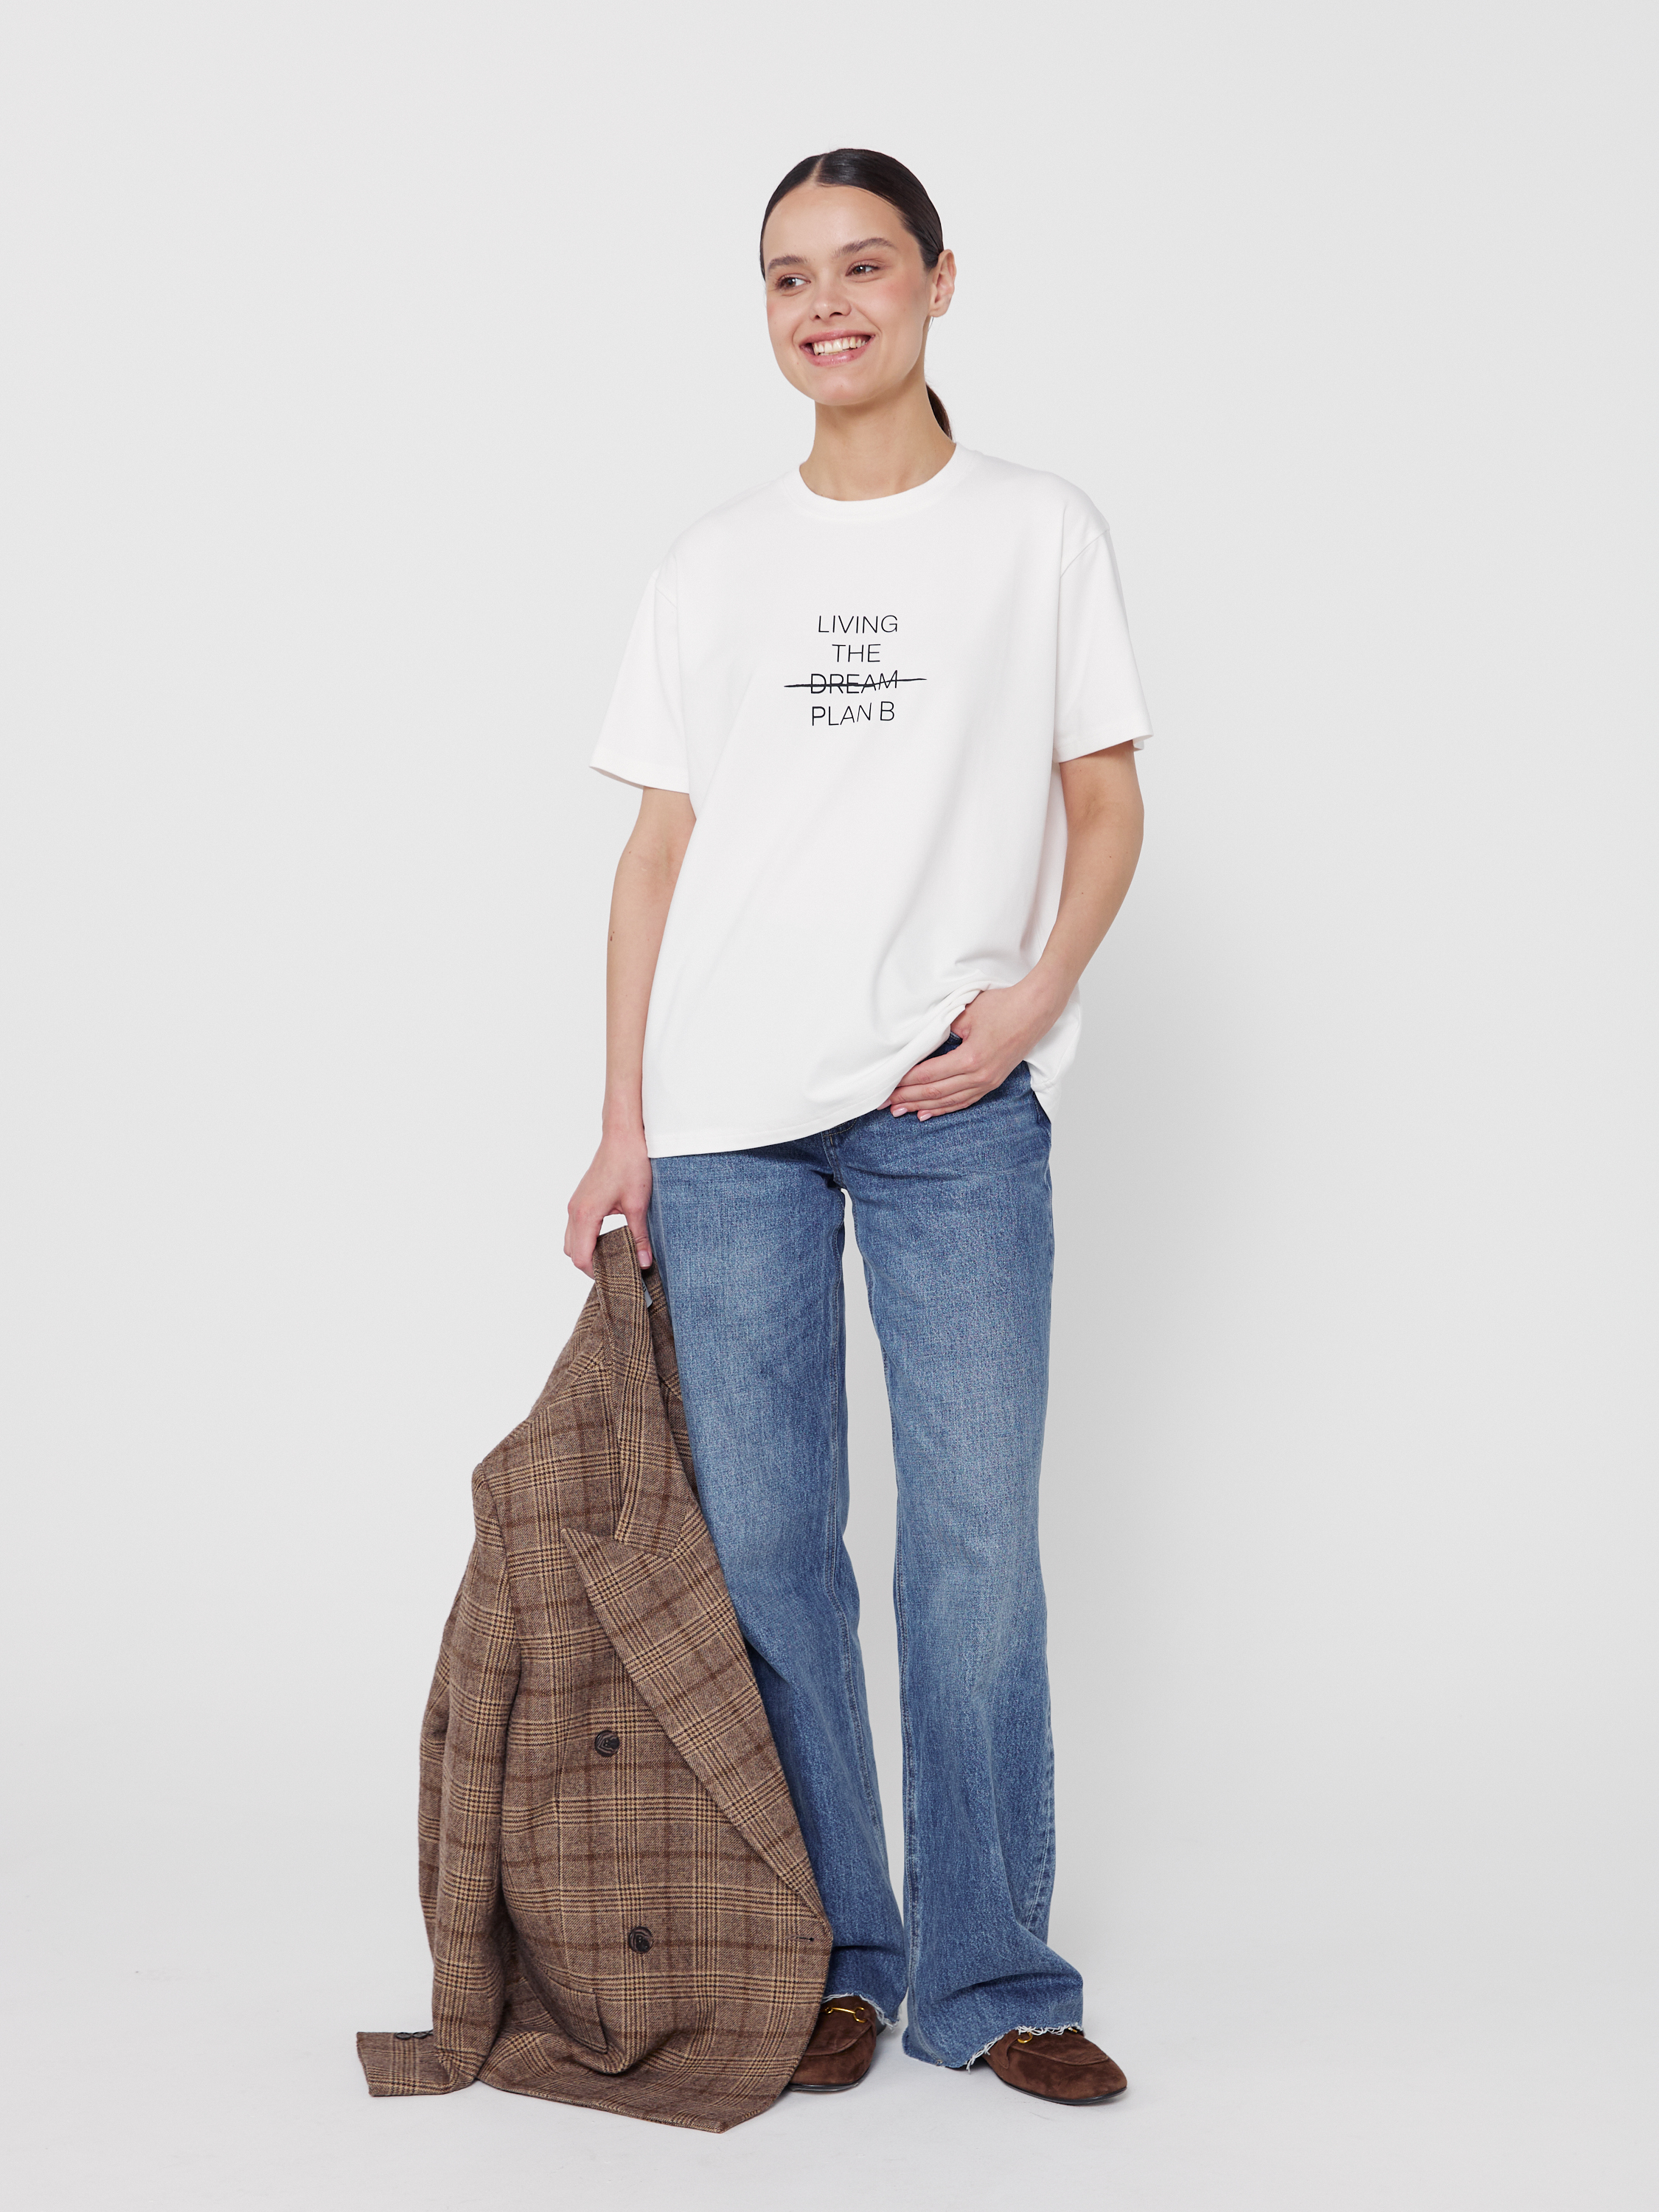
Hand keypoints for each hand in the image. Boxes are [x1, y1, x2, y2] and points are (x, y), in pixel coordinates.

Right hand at [564, 1130, 652, 1276]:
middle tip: (615, 1272)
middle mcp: (575, 1211)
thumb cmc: (630, 1165)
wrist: (622, 1136)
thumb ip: (639, 1237)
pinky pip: (576, 1228)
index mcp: (586, 1214)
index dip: (595, 1274)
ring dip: (587, 1252)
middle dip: (590, 1266)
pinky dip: (587, 1239)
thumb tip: (643, 1263)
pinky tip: (608, 1239)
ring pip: (571, 1240)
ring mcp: (575, 1204)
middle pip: (572, 1252)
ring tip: (612, 1258)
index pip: (581, 1258)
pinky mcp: (580, 1199)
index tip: (615, 1280)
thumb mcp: (638, 1204)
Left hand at [884, 976, 1060, 1120]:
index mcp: (970, 1059)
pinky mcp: (993, 1081)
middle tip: (885, 1104)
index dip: (905, 1083)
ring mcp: (987, 1081)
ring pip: (949, 1101)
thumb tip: (921, 1044)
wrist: (1036, 1009)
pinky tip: (928, 1113)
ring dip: (922, 1107)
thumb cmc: (1003, 1006)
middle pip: (935, 1093)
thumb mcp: (966, 1013)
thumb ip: (942, 1031)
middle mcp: (979, 1076)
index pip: (928, 1075)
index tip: (887, 1087)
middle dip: (907, 1099)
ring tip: (900, 1112)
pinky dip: (944, 1108)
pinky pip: (964, 1101)